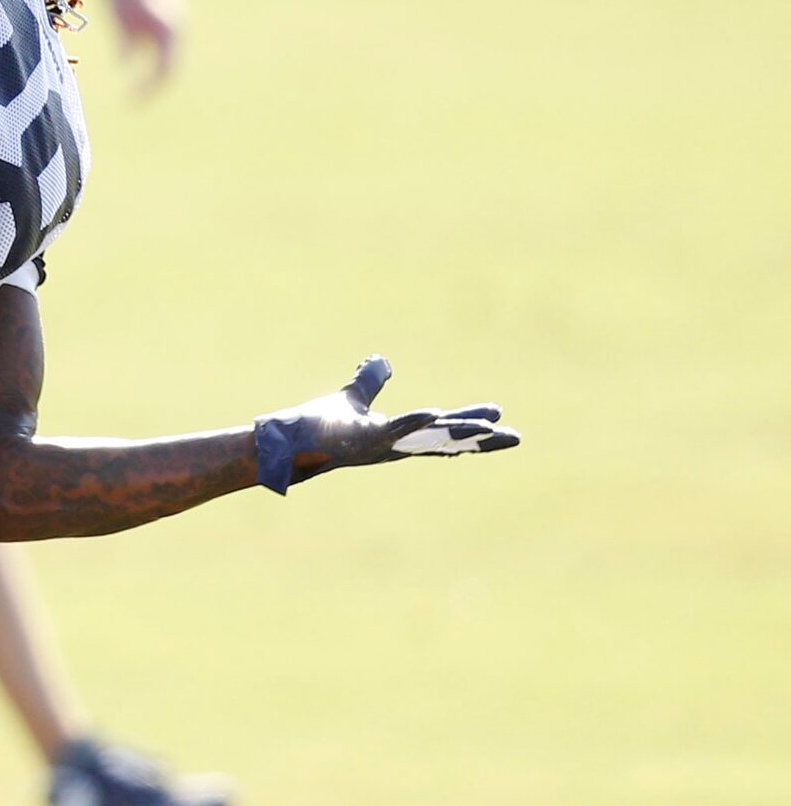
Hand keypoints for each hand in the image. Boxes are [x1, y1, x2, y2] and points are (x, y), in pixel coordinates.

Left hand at [104, 0, 183, 93]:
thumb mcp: (121, 25)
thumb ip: (126, 47)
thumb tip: (123, 66)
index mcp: (169, 31)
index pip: (164, 70)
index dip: (148, 88)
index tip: (132, 100)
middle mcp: (177, 30)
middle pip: (170, 68)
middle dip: (153, 86)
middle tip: (134, 100)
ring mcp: (175, 26)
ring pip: (168, 61)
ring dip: (154, 76)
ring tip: (137, 92)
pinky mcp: (168, 24)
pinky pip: (163, 51)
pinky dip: (153, 64)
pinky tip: (139, 75)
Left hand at [255, 356, 518, 494]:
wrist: (289, 442)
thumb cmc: (320, 426)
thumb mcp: (352, 397)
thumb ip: (368, 381)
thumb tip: (381, 360)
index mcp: (398, 435)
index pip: (442, 428)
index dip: (469, 421)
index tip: (499, 416)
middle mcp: (395, 444)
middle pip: (447, 440)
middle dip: (481, 438)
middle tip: (516, 437)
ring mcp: (381, 444)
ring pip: (429, 439)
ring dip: (459, 432)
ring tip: (490, 427)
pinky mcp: (362, 438)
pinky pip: (393, 429)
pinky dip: (413, 421)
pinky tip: (435, 412)